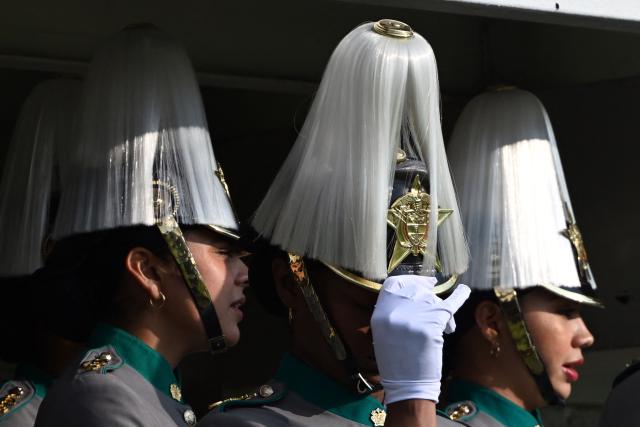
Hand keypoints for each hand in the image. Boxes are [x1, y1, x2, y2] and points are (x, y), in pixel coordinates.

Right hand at [371, 275, 470, 403]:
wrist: (407, 385)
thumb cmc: (396, 362)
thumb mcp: (383, 333)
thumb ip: (392, 311)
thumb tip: (413, 293)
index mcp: (380, 313)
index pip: (394, 283)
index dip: (409, 281)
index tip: (421, 283)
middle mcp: (396, 310)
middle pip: (416, 289)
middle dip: (427, 293)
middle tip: (434, 299)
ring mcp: (415, 315)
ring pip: (433, 300)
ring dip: (439, 310)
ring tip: (443, 326)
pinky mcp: (433, 323)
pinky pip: (450, 304)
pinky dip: (460, 296)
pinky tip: (464, 290)